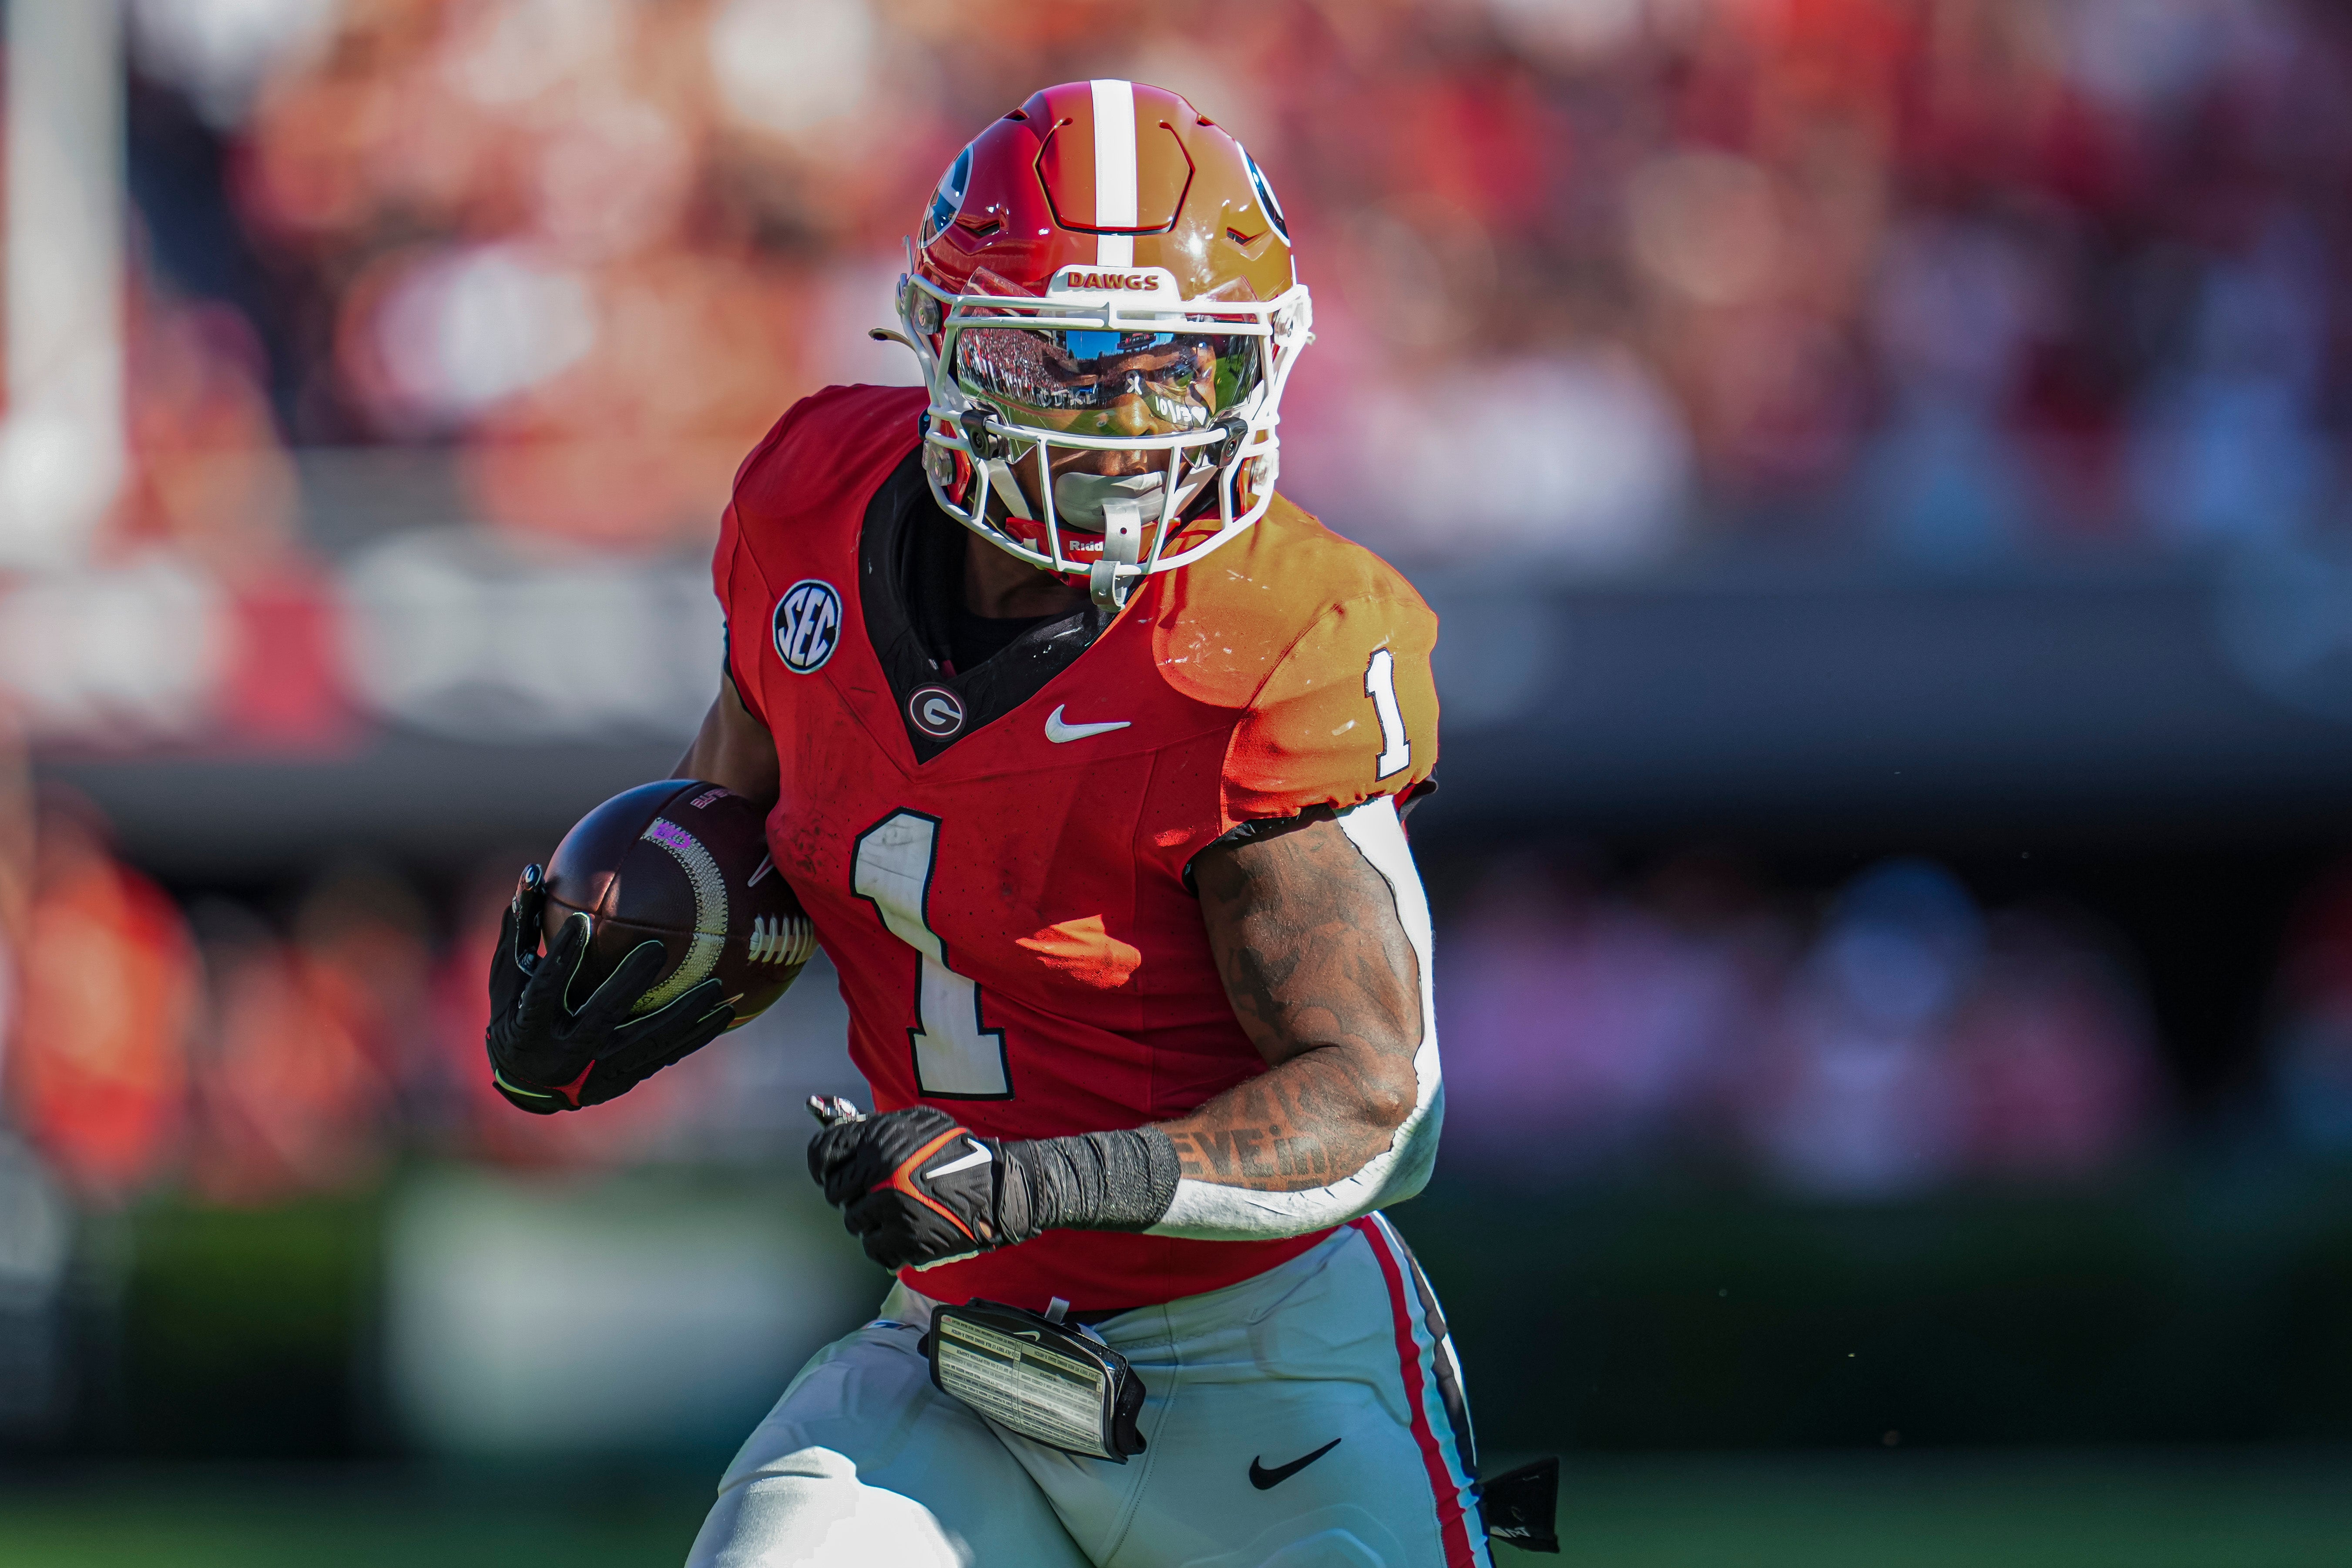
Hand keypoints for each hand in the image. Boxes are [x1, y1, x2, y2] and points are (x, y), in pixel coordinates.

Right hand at [485, 864, 735, 1113]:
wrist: (527, 1083)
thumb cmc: (516, 1011)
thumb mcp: (510, 973)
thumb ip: (521, 926)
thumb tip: (533, 870)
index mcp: (528, 1026)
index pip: (544, 988)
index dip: (561, 957)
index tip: (582, 920)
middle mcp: (562, 1053)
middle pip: (600, 1016)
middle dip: (627, 983)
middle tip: (657, 948)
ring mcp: (596, 1071)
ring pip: (645, 1043)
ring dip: (683, 1016)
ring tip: (718, 988)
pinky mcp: (622, 1079)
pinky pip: (666, 1055)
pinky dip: (695, 1035)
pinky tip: (726, 1013)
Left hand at [808, 1105, 1031, 1270]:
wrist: (997, 1189)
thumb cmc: (958, 1153)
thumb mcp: (916, 1124)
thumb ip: (876, 1129)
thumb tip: (836, 1126)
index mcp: (880, 1140)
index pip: (823, 1152)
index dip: (823, 1165)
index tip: (829, 1173)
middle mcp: (879, 1172)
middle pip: (835, 1192)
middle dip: (852, 1194)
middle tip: (875, 1194)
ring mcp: (891, 1209)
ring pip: (854, 1222)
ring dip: (871, 1220)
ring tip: (898, 1213)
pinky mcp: (905, 1241)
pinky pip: (873, 1249)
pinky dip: (886, 1245)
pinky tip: (905, 1233)